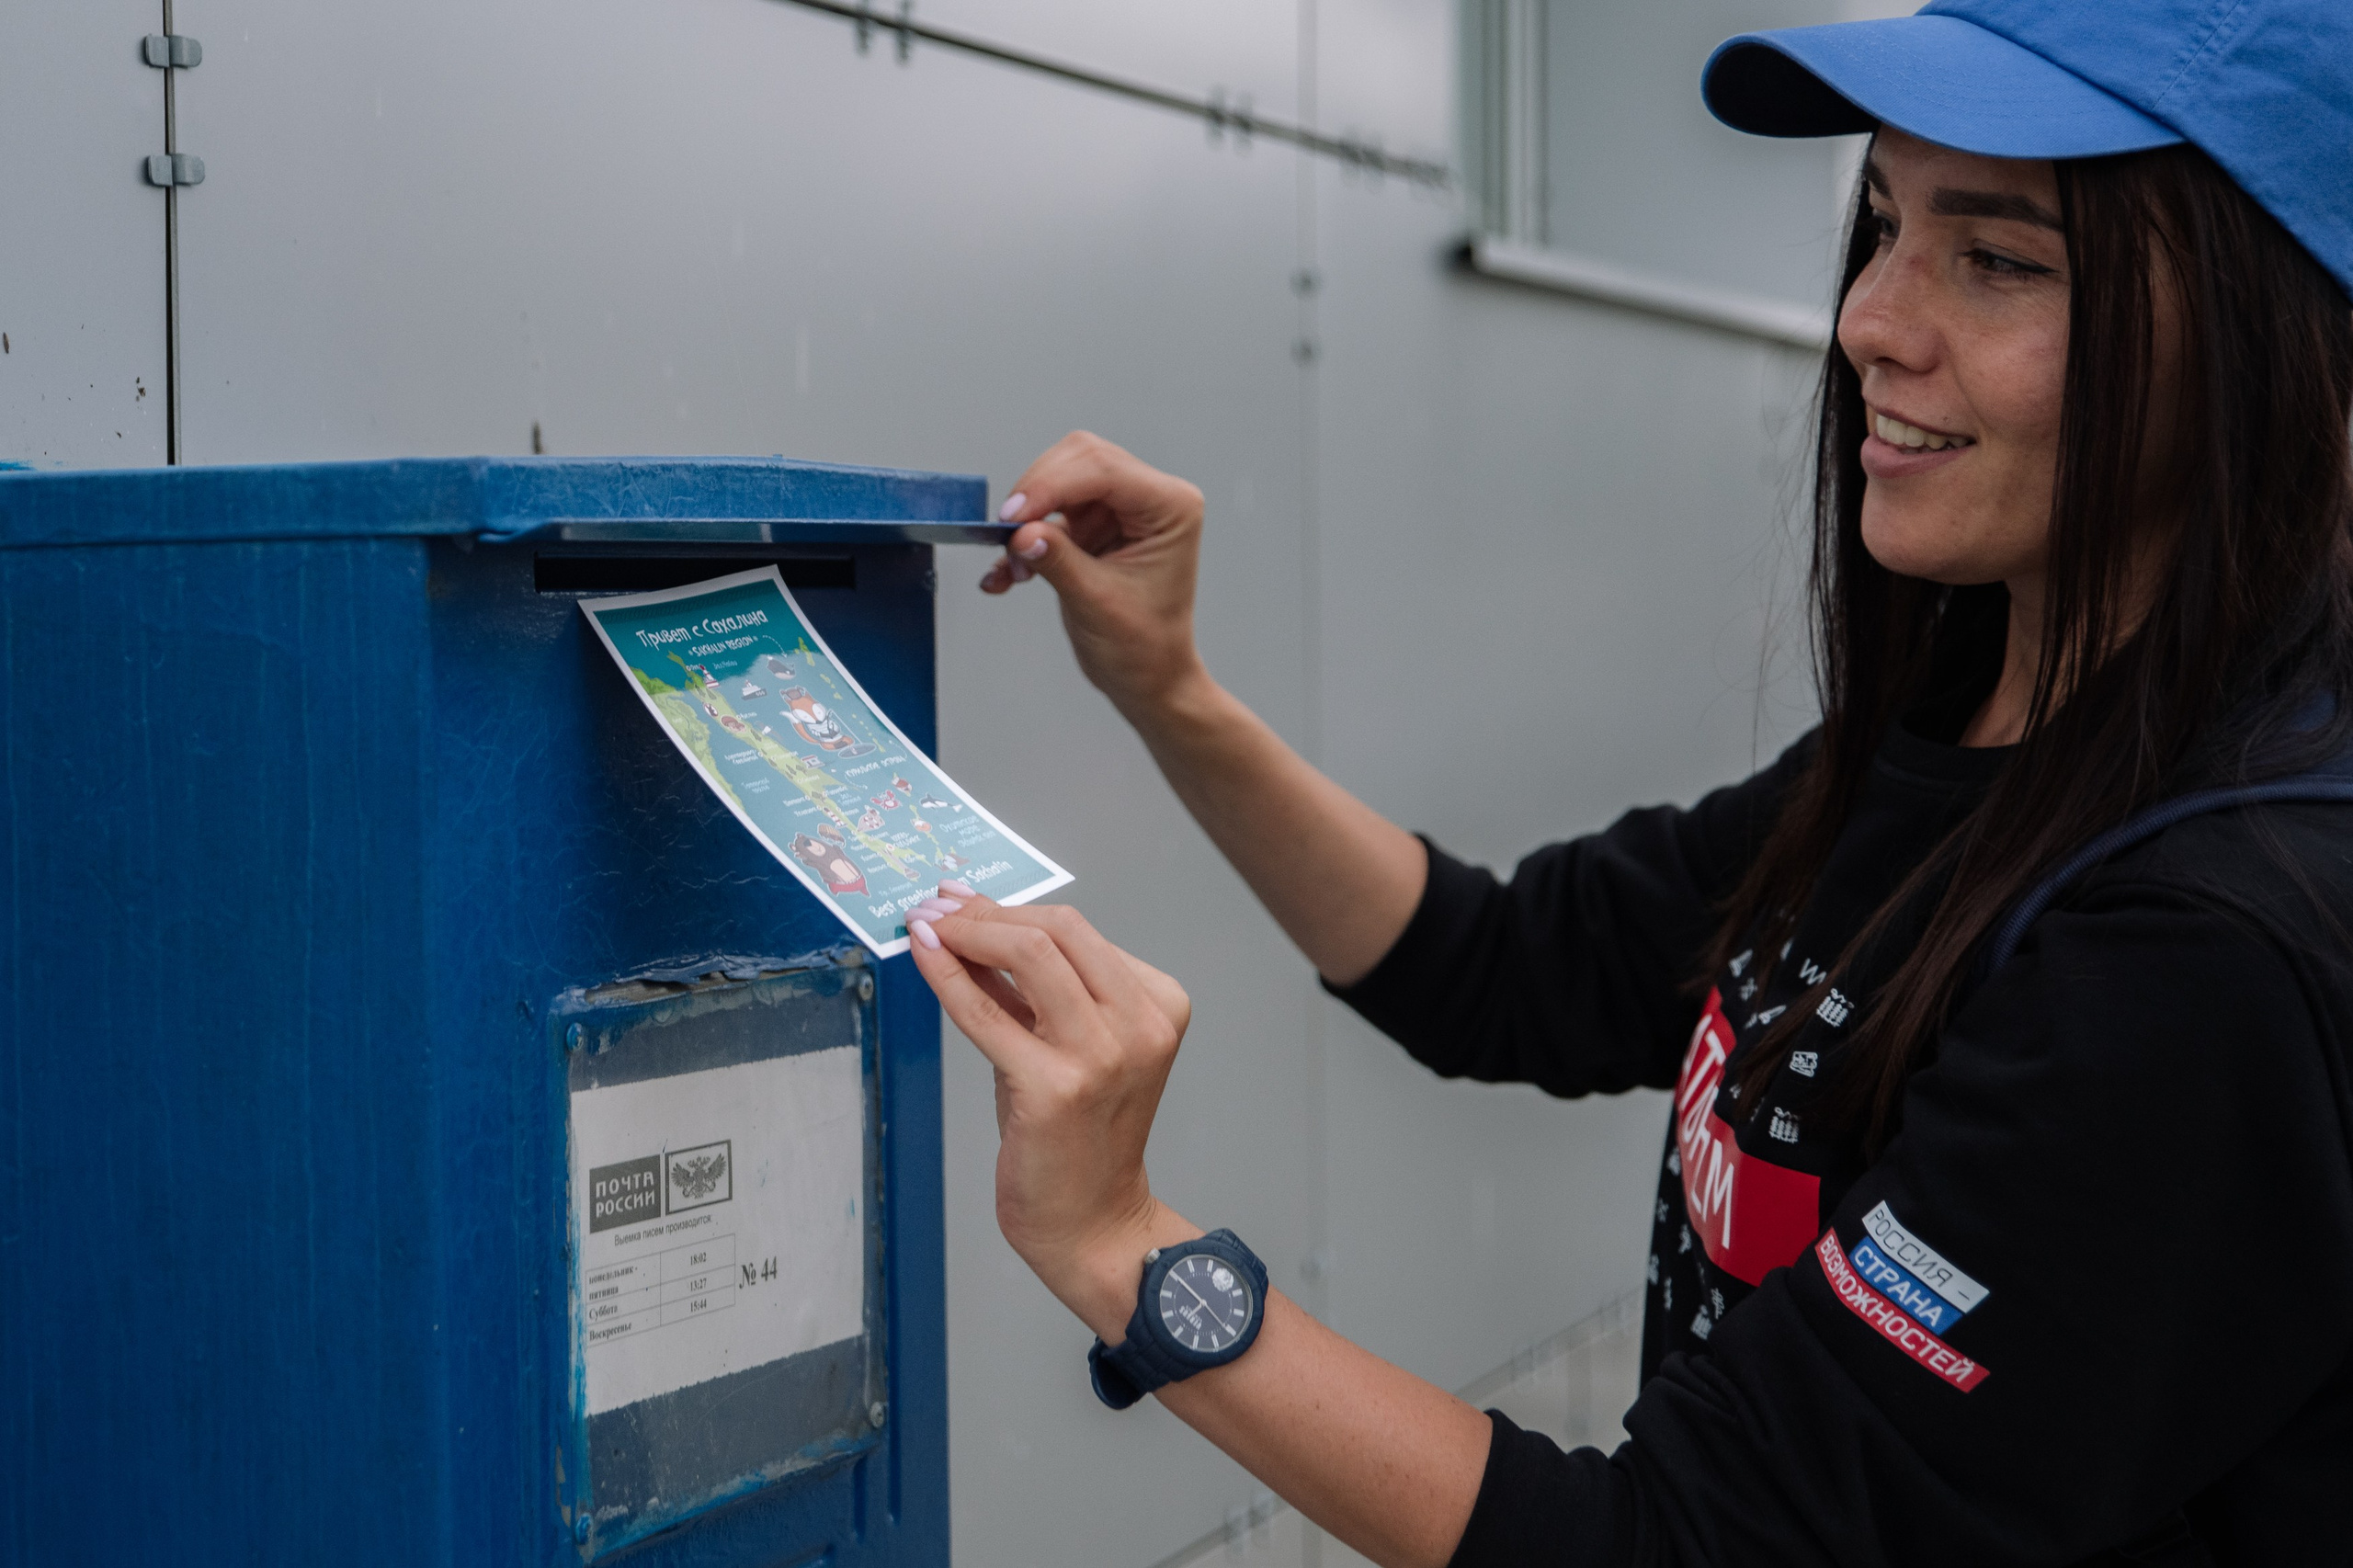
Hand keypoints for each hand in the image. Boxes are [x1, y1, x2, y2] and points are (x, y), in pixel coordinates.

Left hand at [902, 884, 1196, 1330]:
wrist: (1091, 1221)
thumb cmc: (1077, 1136)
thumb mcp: (1066, 1045)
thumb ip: (1029, 989)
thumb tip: (967, 923)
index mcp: (1159, 1004)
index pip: (1078, 931)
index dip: (1011, 908)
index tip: (963, 900)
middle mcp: (1140, 1025)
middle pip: (1059, 930)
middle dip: (988, 912)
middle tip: (940, 909)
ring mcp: (1102, 1057)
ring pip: (1031, 955)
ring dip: (969, 931)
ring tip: (929, 926)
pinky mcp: (1054, 1088)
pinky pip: (989, 1013)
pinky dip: (950, 976)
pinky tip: (924, 954)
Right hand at [983, 432, 1207, 718]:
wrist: (1149, 679)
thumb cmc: (1144, 648)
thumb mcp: (1097, 604)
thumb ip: (1058, 560)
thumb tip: (1020, 532)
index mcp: (1170, 506)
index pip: (1104, 469)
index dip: (1051, 485)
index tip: (1013, 516)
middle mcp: (1150, 497)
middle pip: (1079, 461)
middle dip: (1037, 496)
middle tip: (1007, 537)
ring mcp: (1121, 508)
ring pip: (1058, 481)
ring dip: (1027, 521)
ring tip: (1016, 570)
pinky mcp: (1095, 524)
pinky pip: (1050, 514)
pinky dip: (1024, 540)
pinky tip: (1007, 576)